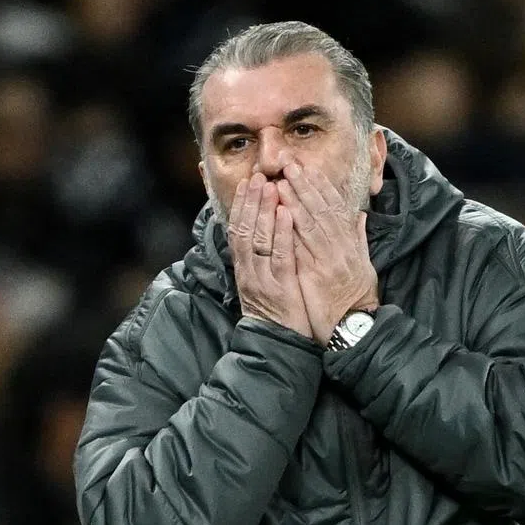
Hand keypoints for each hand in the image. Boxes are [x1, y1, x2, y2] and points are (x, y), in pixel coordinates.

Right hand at [227, 172, 311, 336]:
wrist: (277, 348)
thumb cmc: (276, 315)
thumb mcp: (263, 286)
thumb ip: (262, 262)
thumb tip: (263, 237)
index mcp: (245, 270)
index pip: (238, 231)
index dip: (242, 206)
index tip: (247, 183)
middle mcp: (249, 272)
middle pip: (245, 230)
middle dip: (251, 201)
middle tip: (257, 176)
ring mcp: (263, 280)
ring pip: (259, 239)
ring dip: (264, 210)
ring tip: (270, 186)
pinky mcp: (280, 288)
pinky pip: (280, 256)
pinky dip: (282, 233)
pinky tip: (286, 214)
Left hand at [279, 164, 378, 345]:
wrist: (355, 326)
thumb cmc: (357, 297)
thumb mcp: (363, 264)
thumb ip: (358, 238)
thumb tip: (358, 215)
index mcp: (350, 243)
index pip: (336, 208)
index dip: (322, 186)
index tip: (309, 169)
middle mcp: (341, 247)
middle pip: (322, 209)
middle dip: (306, 185)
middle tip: (290, 164)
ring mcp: (329, 260)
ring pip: (311, 222)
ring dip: (296, 199)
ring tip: (281, 180)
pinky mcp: (316, 274)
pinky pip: (302, 246)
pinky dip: (291, 227)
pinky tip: (280, 213)